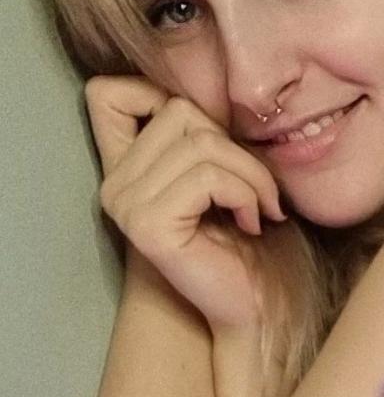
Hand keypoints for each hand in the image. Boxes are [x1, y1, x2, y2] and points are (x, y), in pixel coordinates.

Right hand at [86, 76, 287, 334]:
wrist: (253, 306)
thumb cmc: (244, 241)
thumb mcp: (222, 175)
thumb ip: (201, 137)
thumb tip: (216, 89)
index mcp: (124, 166)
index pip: (109, 93)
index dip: (160, 95)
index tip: (212, 138)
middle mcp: (114, 184)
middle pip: (180, 112)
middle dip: (236, 147)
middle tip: (261, 190)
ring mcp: (125, 205)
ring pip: (201, 144)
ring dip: (251, 175)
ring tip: (261, 208)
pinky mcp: (149, 226)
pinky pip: (207, 178)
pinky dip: (246, 194)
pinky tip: (252, 223)